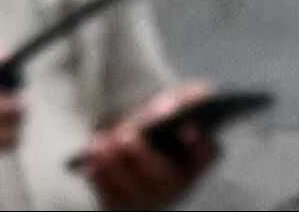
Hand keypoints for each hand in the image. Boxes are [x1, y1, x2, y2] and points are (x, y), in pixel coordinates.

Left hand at [80, 83, 222, 210]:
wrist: (135, 147)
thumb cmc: (160, 125)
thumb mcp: (177, 105)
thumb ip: (187, 98)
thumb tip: (168, 108)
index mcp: (196, 159)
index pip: (207, 154)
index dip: (200, 144)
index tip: (187, 128)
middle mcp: (176, 186)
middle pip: (164, 179)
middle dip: (144, 158)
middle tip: (127, 137)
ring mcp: (149, 199)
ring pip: (133, 190)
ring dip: (115, 167)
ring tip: (101, 145)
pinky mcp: (122, 204)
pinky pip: (110, 196)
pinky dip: (100, 177)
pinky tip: (91, 157)